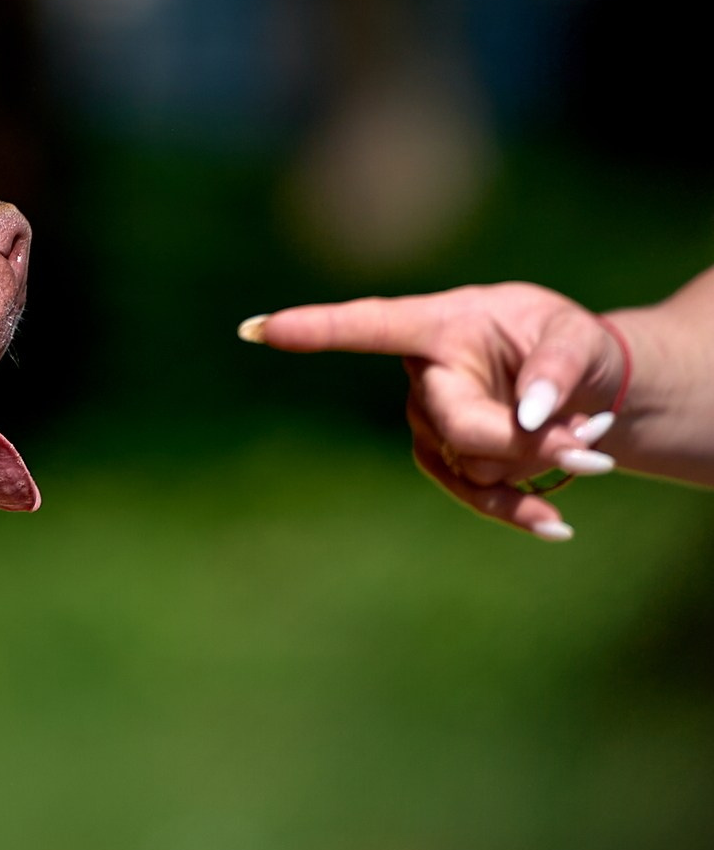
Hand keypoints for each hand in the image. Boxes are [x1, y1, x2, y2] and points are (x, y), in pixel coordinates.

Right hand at [240, 283, 628, 538]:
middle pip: (457, 425)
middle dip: (525, 443)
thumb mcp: (578, 338)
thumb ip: (556, 366)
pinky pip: (476, 494)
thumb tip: (531, 414)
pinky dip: (521, 509)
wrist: (585, 389)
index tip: (258, 329)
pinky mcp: (446, 463)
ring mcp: (428, 424)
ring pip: (475, 464)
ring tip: (590, 440)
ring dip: (541, 465)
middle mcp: (422, 374)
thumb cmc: (571, 346)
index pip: (369, 325)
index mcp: (439, 323)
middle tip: (591, 447)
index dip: (314, 329)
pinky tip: (557, 526)